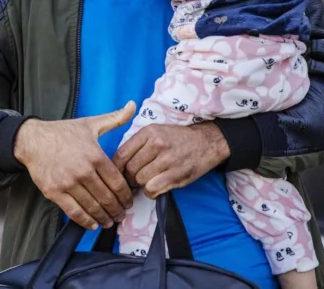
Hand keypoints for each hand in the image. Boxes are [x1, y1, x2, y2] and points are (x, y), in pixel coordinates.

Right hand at [14, 102, 136, 229]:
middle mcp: (83, 171)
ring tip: (110, 221)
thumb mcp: (90, 123)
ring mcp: (68, 183)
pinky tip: (92, 223)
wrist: (33, 140)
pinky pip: (74, 212)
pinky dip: (85, 221)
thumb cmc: (63, 132)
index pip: (117, 182)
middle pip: (107, 198)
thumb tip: (133, 105)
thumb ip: (115, 118)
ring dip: (104, 217)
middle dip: (117, 209)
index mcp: (95, 155)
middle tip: (122, 214)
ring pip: (92, 207)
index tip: (129, 201)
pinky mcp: (55, 192)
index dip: (126, 195)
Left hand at [112, 122, 230, 198]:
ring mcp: (168, 160)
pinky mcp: (177, 175)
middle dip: (129, 178)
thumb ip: (137, 144)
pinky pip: (152, 189)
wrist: (206, 142)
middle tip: (134, 179)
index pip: (121, 154)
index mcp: (149, 132)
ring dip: (141, 184)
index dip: (116, 168)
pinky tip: (156, 186)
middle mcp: (157, 144)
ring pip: (140, 180)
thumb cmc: (177, 139)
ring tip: (148, 180)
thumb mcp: (156, 132)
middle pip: (130, 169)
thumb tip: (116, 164)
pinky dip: (151, 192)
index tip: (117, 173)